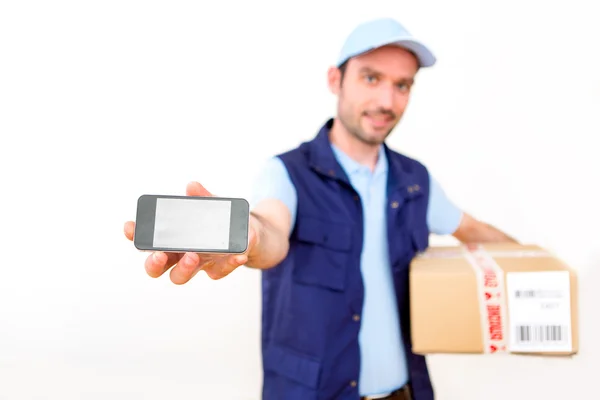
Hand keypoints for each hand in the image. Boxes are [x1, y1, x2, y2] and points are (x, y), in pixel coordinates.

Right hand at [123, 181, 257, 283]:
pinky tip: (237, 255)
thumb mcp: (214, 205)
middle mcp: (179, 255)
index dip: (136, 235)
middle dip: (154, 262)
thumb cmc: (222, 221)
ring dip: (184, 267)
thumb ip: (203, 197)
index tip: (130, 227)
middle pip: (157, 266)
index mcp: (172, 238)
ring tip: (194, 255)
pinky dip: (229, 263)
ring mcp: (198, 264)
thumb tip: (192, 186)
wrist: (250, 235)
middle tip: (159, 254)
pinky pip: (220, 270)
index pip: (148, 240)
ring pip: (180, 275)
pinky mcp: (218, 269)